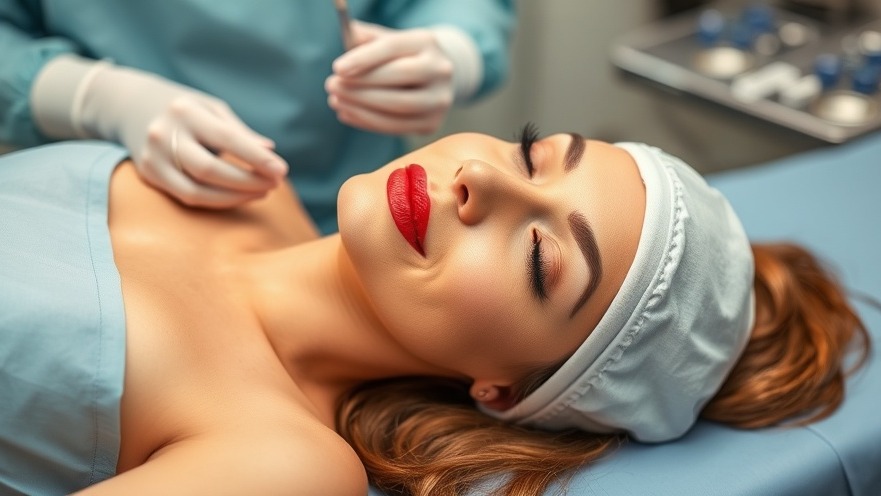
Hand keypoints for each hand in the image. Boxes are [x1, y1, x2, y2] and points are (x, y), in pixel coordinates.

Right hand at [80, 64, 287, 207]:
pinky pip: (186, 196)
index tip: (282, 171)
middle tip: (275, 184)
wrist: (130, 106)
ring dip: (235, 197)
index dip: (256, 158)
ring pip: (197, 190)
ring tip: (262, 193)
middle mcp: (164, 134)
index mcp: (185, 111)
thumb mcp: (212, 108)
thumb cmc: (185, 108)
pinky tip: (238, 196)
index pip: (227, 139)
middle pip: (210, 170)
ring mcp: (152, 157)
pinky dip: (217, 201)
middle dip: (248, 181)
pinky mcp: (148, 174)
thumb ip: (240, 131)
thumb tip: (271, 151)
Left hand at [325, 21, 454, 134]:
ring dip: (360, 106)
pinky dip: (366, 121)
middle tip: (331, 85)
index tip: (337, 68)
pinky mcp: (431, 123)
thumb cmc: (400, 57)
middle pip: (398, 78)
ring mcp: (439, 99)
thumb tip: (347, 33)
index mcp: (426, 42)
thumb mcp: (385, 41)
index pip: (393, 47)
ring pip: (398, 107)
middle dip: (360, 84)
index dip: (364, 58)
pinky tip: (347, 113)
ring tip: (335, 100)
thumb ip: (366, 37)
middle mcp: (440, 70)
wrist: (433, 78)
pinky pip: (395, 126)